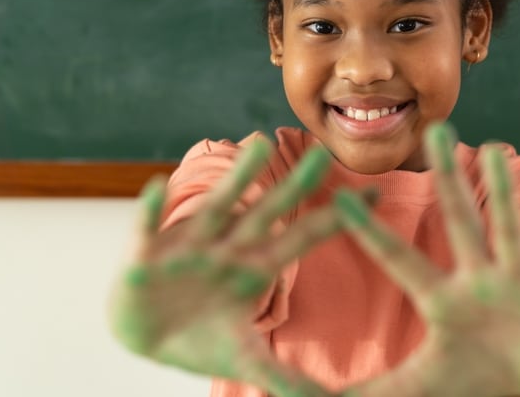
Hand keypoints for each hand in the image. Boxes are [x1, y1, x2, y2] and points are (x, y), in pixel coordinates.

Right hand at [108, 138, 338, 396]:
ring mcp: (189, 246)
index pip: (303, 237)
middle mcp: (228, 247)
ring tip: (260, 146)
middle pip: (267, 212)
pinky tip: (156, 188)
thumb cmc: (200, 338)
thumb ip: (281, 376)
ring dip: (238, 179)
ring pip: (218, 206)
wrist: (143, 336)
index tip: (376, 193)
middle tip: (324, 152)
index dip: (336, 219)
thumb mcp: (244, 357)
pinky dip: (148, 211)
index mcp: (255, 268)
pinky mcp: (145, 256)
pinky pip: (146, 229)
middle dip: (294, 185)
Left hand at [334, 123, 519, 396]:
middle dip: (447, 176)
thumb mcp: (405, 393)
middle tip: (437, 127)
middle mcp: (478, 281)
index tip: (341, 195)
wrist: (514, 390)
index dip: (370, 233)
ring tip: (497, 151)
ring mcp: (518, 288)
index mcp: (441, 300)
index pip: (399, 260)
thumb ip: (353, 396)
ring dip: (505, 193)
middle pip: (458, 220)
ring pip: (510, 230)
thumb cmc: (462, 382)